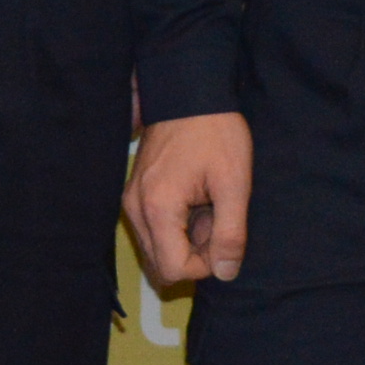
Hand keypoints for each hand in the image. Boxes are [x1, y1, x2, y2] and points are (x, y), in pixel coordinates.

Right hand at [127, 111, 254, 286]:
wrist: (188, 91)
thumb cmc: (216, 133)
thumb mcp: (234, 183)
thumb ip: (230, 233)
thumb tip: (226, 273)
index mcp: (158, 209)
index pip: (174, 269)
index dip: (205, 265)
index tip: (224, 236)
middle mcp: (135, 209)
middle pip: (160, 264)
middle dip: (193, 254)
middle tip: (215, 219)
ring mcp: (131, 200)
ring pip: (156, 248)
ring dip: (185, 240)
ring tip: (206, 206)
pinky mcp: (135, 192)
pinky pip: (152, 228)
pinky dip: (175, 226)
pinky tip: (194, 199)